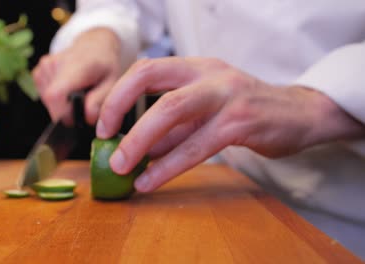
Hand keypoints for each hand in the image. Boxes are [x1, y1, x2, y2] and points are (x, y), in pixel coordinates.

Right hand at [32, 28, 121, 124]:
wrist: (94, 46)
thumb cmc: (105, 65)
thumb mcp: (112, 84)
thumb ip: (100, 102)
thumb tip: (87, 117)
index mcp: (75, 67)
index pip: (55, 96)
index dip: (64, 114)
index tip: (78, 115)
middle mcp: (55, 65)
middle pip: (52, 103)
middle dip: (68, 111)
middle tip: (84, 100)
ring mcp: (44, 68)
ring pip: (48, 102)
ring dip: (63, 104)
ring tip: (78, 90)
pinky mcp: (38, 72)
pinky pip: (44, 96)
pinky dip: (57, 98)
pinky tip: (68, 88)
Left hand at [97, 57, 364, 191]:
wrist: (301, 113)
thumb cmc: (247, 110)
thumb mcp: (206, 110)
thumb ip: (174, 127)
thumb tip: (138, 149)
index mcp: (196, 66)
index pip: (146, 68)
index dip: (119, 95)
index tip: (105, 124)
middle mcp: (208, 73)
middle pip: (151, 79)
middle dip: (120, 109)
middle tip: (105, 142)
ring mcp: (226, 94)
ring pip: (172, 110)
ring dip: (140, 141)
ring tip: (122, 168)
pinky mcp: (241, 121)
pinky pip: (197, 145)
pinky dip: (168, 165)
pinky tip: (151, 180)